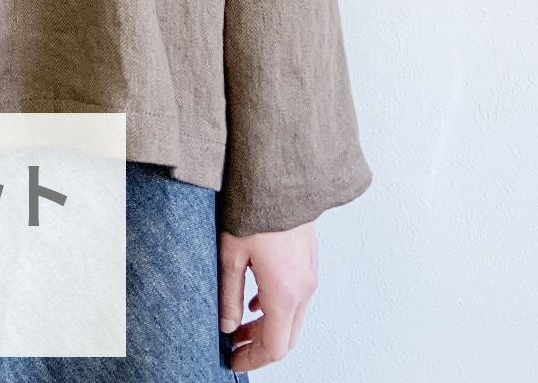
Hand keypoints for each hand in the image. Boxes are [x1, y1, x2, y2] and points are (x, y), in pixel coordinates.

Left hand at [218, 220, 317, 371]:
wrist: (283, 177)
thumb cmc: (254, 210)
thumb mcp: (231, 253)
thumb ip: (229, 294)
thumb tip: (227, 326)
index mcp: (285, 293)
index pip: (274, 347)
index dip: (253, 359)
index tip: (233, 361)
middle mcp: (304, 289)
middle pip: (286, 337)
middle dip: (260, 347)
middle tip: (234, 346)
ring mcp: (310, 275)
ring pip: (293, 318)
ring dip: (268, 327)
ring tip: (240, 324)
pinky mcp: (309, 261)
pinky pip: (297, 298)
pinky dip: (278, 309)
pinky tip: (256, 300)